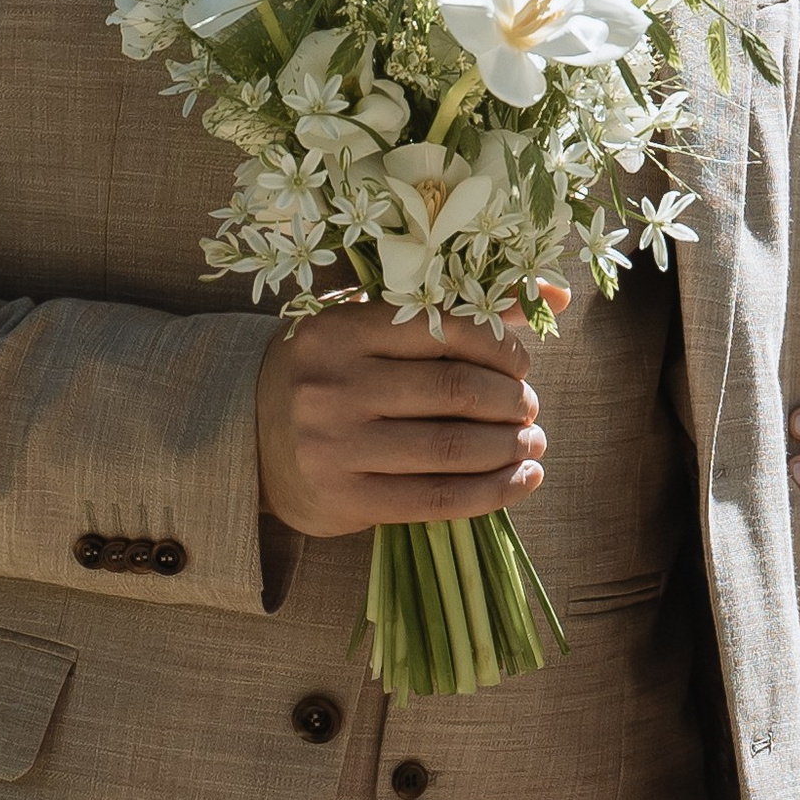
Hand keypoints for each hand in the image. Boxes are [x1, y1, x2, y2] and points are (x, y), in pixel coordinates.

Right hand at [256, 287, 569, 538]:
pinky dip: (492, 492)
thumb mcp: (372, 331)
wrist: (246, 436)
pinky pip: (436, 499)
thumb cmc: (329, 374)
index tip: (522, 366)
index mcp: (342, 330)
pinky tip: (521, 481)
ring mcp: (335, 445)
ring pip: (451, 447)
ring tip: (531, 444)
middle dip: (512, 402)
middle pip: (455, 391)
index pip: (445, 331)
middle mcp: (334, 385)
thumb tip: (553, 299)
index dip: (501, 350)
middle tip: (529, 408)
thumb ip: (458, 313)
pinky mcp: (343, 498)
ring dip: (510, 447)